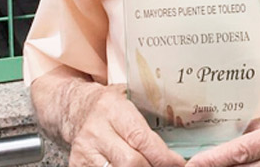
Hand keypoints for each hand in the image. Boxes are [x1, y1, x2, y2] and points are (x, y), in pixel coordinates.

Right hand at [65, 83, 185, 166]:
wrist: (76, 109)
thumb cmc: (111, 106)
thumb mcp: (130, 100)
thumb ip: (152, 117)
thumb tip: (183, 139)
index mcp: (112, 109)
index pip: (142, 139)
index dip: (163, 157)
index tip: (179, 164)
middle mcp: (96, 131)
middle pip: (131, 163)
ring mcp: (85, 152)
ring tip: (152, 166)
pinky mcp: (78, 165)